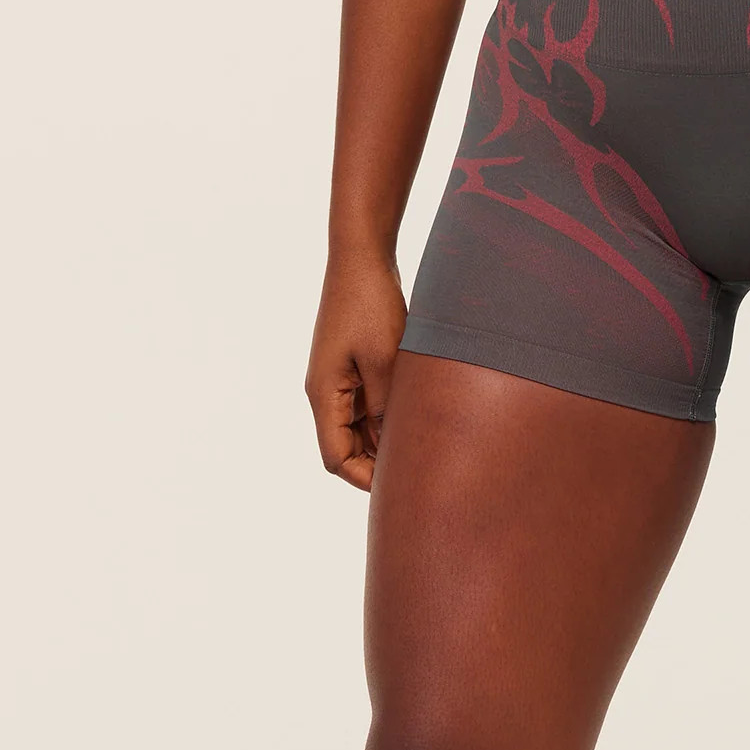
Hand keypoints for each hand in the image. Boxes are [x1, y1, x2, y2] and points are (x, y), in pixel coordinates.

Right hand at [304, 254, 407, 491]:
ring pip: (360, 432)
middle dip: (377, 467)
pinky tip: (417, 425)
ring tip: (425, 454)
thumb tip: (396, 447)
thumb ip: (388, 407)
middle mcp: (326, 393)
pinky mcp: (354, 371)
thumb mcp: (386, 361)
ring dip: (385, 444)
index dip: (364, 480)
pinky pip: (368, 409)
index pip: (336, 458)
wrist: (362, 259)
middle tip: (420, 477)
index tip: (400, 489)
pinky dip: (388, 422)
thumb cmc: (370, 305)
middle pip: (346, 450)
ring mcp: (339, 382)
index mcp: (324, 395)